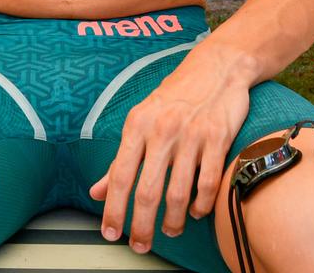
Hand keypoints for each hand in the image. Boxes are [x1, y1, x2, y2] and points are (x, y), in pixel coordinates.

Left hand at [89, 46, 250, 252]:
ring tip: (171, 230)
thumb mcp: (141, 119)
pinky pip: (208, 184)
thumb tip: (96, 192)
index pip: (119, 175)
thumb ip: (119, 158)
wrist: (215, 67)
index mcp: (138, 124)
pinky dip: (202, 206)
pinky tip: (197, 212)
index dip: (113, 209)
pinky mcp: (217, 138)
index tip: (111, 233)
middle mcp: (162, 129)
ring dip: (173, 221)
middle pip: (147, 191)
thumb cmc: (175, 96)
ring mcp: (191, 135)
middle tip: (140, 245)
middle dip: (142, 226)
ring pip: (178, 193)